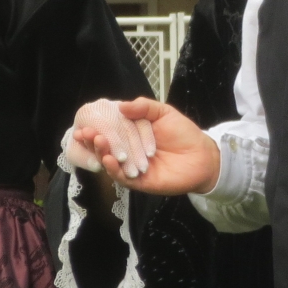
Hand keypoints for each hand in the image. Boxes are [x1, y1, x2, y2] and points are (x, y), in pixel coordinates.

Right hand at [78, 98, 222, 194]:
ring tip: (97, 142)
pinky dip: (113, 169)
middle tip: (84, 133)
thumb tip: (121, 105)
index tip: (84, 122)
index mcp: (131, 135)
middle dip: (93, 140)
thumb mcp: (164, 113)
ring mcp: (132, 168)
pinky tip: (108, 159)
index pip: (109, 131)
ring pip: (111, 163)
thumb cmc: (184, 133)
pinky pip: (122, 178)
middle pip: (106, 148)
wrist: (203, 156)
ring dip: (101, 153)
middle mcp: (128, 152)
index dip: (96, 127)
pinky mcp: (139, 182)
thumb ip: (144, 107)